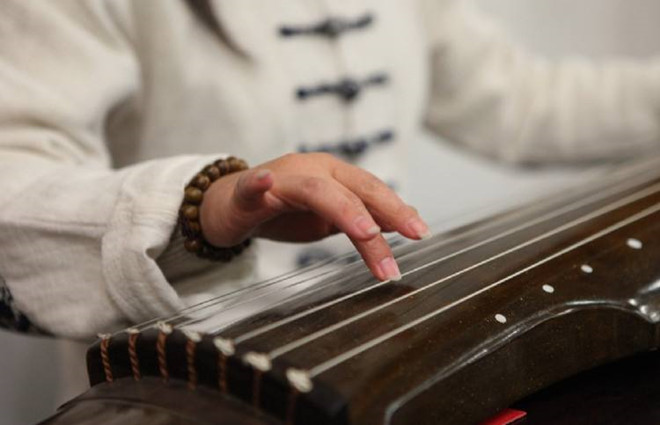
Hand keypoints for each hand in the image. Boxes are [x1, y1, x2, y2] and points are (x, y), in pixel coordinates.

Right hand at [199, 153, 429, 280]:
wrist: (228, 207)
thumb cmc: (280, 211)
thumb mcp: (328, 217)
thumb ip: (363, 216)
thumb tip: (405, 219)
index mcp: (333, 176)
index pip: (372, 190)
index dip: (398, 208)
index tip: (421, 233)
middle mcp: (311, 170)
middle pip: (353, 188)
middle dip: (385, 211)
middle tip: (411, 236)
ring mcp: (280, 178)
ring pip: (316, 190)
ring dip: (344, 210)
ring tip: (367, 232)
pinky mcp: (246, 192)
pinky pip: (252, 184)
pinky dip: (259, 183)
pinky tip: (265, 182)